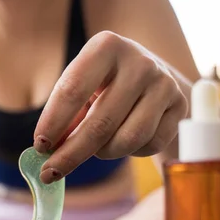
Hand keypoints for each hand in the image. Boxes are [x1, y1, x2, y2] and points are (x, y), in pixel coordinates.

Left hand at [34, 31, 188, 183]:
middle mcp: (139, 61)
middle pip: (100, 123)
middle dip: (71, 154)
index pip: (73, 90)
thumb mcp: (82, 88)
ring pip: (127, 139)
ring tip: (97, 146)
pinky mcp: (179, 105)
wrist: (154, 78)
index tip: (39, 148)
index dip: (53, 123)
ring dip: (104, 152)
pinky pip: (149, 145)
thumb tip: (49, 151)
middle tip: (49, 173)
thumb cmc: (105, 84)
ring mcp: (164, 83)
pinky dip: (131, 152)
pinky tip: (125, 137)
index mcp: (106, 46)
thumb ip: (65, 115)